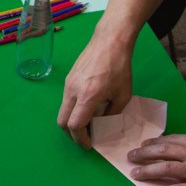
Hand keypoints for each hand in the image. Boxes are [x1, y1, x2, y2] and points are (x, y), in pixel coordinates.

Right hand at [57, 23, 136, 144]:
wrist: (110, 41)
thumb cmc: (120, 67)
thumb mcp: (123, 95)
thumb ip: (112, 113)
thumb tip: (103, 125)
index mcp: (87, 97)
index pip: (75, 126)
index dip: (81, 139)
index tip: (90, 144)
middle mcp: (72, 92)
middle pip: (62, 122)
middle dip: (72, 134)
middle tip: (85, 137)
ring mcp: (68, 84)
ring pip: (62, 111)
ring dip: (72, 121)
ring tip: (88, 122)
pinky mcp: (68, 78)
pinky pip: (66, 100)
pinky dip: (72, 109)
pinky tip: (86, 106)